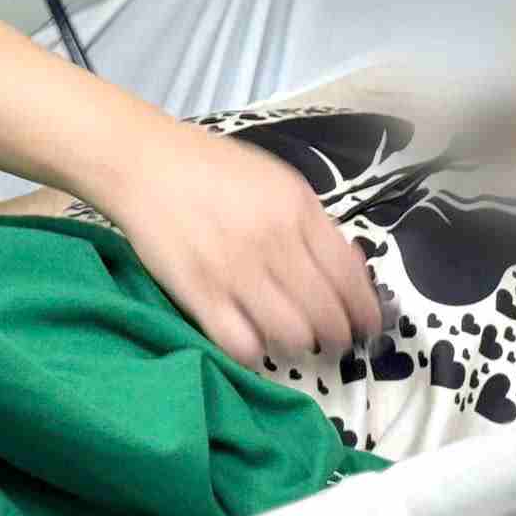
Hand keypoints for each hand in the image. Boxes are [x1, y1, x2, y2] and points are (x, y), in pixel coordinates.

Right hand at [93, 121, 382, 367]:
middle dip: (337, 336)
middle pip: (326, 313)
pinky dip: (254, 353)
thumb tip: (351, 268)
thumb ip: (315, 224)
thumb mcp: (279, 182)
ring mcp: (235, 271)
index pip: (349, 277)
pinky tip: (253, 342)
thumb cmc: (216, 170)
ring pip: (291, 335)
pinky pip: (241, 345)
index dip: (365, 311)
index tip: (368, 327)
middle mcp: (274, 242)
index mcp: (299, 211)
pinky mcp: (198, 294)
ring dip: (299, 343)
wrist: (147, 162)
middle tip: (333, 341)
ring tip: (293, 340)